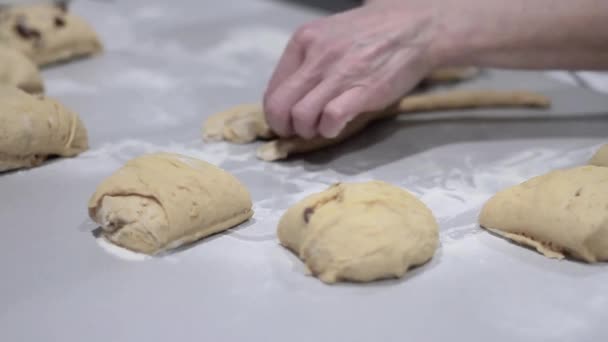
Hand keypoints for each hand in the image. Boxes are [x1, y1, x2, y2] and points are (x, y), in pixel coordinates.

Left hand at [263, 1, 439, 138]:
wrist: (415, 26)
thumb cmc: (371, 33)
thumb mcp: (329, 35)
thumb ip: (306, 62)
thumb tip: (288, 99)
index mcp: (304, 40)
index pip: (272, 89)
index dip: (276, 113)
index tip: (287, 121)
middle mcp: (317, 55)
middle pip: (280, 107)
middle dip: (285, 127)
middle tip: (298, 131)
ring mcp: (340, 73)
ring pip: (301, 116)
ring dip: (308, 131)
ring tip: (321, 127)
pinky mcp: (363, 90)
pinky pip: (331, 119)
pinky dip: (329, 130)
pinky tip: (336, 126)